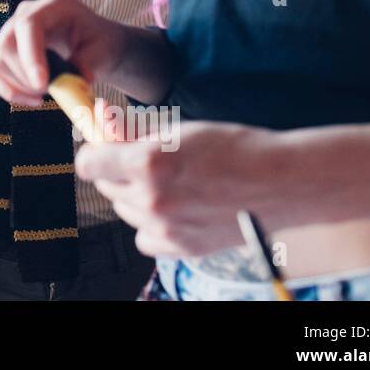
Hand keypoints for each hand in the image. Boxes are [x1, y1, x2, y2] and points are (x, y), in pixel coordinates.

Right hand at [0, 0, 136, 104]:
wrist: (93, 44)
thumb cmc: (98, 42)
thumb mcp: (101, 50)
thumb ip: (88, 63)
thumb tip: (77, 81)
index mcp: (53, 5)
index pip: (29, 24)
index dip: (31, 54)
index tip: (42, 84)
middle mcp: (27, 13)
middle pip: (7, 43)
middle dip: (24, 74)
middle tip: (47, 92)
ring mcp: (13, 31)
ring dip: (17, 85)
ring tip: (43, 96)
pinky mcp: (7, 51)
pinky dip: (10, 91)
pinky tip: (32, 100)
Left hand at [76, 119, 275, 256]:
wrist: (281, 183)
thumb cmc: (234, 147)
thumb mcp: (179, 129)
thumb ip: (134, 131)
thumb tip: (100, 121)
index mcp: (148, 163)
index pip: (88, 163)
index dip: (94, 152)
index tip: (103, 148)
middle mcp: (152, 199)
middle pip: (106, 186)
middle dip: (116, 171)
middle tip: (142, 161)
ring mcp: (166, 228)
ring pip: (125, 211)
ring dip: (134, 196)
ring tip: (168, 183)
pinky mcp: (181, 248)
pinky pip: (145, 238)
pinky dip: (151, 225)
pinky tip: (173, 209)